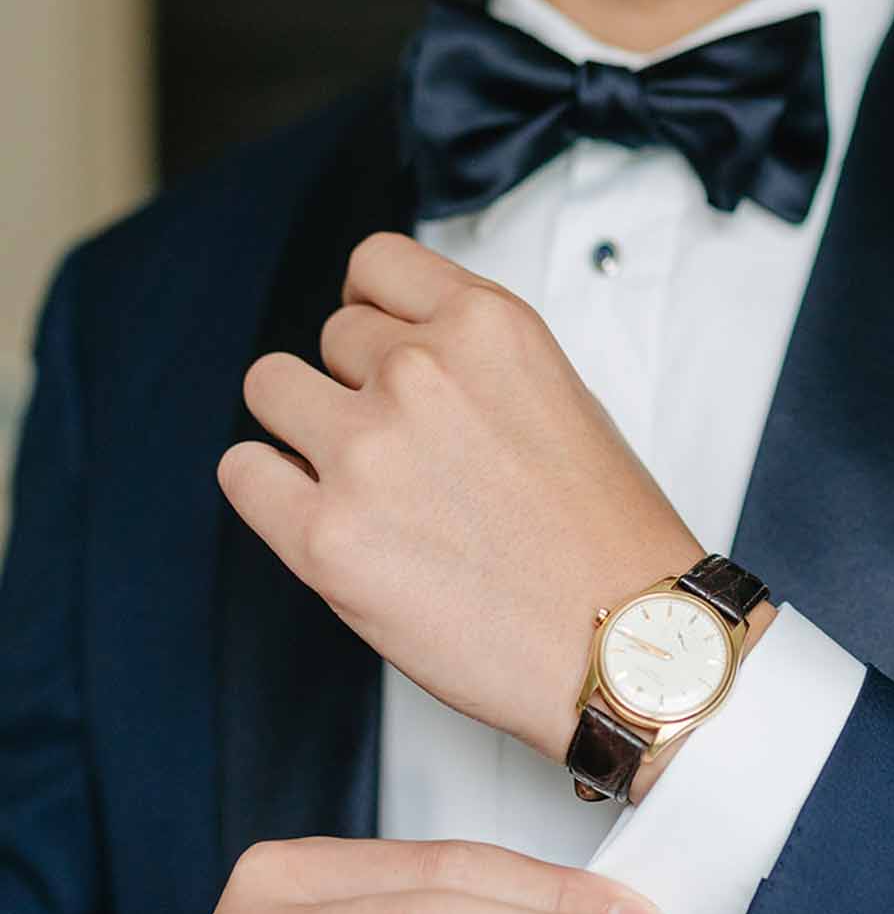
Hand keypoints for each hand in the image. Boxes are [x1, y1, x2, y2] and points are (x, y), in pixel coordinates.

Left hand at [217, 233, 702, 763]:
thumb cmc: (608, 543)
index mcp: (487, 327)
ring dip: (304, 429)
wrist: (629, 648)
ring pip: (273, 389)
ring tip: (359, 485)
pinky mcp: (324, 536)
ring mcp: (365, 452)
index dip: (375, 311)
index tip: (382, 350)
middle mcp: (419, 373)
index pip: (375, 265)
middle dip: (360, 387)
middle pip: (330, 336)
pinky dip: (269, 490)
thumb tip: (399, 356)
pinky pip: (244, 472)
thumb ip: (476, 361)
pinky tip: (318, 518)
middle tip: (407, 456)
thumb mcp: (564, 397)